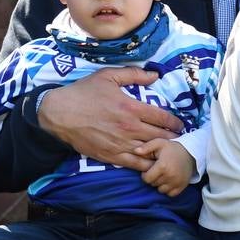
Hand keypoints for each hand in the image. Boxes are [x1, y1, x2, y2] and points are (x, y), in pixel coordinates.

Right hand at [37, 68, 181, 170]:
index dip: (175, 122)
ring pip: (151, 152)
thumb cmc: (83, 93)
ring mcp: (121, 145)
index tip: (180, 124)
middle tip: (179, 138)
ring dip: (162, 152)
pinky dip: (147, 164)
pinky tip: (152, 163)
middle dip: (173, 137)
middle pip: (161, 136)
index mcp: (131, 108)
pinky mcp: (111, 157)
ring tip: (168, 151)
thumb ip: (133, 74)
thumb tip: (155, 75)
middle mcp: (130, 128)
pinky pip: (135, 165)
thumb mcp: (107, 76)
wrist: (59, 114)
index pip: (163, 117)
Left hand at [138, 138, 193, 196]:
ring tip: (164, 175)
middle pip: (153, 184)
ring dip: (160, 184)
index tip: (150, 169)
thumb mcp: (159, 143)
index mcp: (162, 166)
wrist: (190, 153)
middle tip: (158, 170)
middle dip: (153, 178)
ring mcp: (177, 182)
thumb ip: (146, 147)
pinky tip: (169, 181)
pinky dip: (168, 189)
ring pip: (161, 190)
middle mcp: (170, 176)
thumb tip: (135, 151)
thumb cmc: (171, 148)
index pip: (146, 179)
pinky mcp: (182, 186)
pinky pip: (170, 194)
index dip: (145, 175)